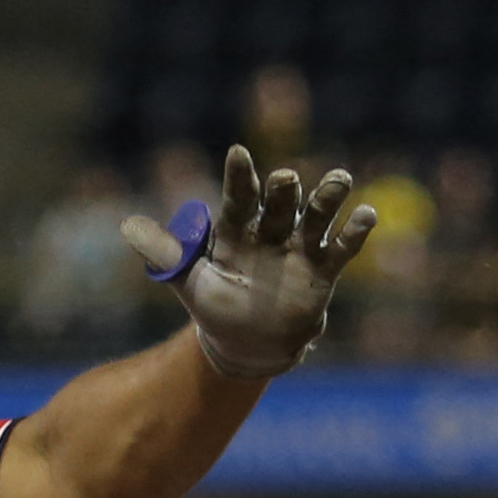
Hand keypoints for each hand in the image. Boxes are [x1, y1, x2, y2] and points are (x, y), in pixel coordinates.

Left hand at [122, 142, 374, 378]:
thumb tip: (132, 229)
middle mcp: (270, 232)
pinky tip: (365, 215)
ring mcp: (299, 248)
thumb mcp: (188, 284)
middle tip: (286, 178)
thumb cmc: (214, 307)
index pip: (237, 198)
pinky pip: (341, 247)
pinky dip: (354, 232)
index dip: (239, 177)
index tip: (238, 153)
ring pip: (316, 216)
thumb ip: (168, 256)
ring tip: (340, 179)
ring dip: (328, 198)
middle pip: (280, 204)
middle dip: (283, 190)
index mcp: (235, 231)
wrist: (245, 344)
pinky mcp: (323, 269)